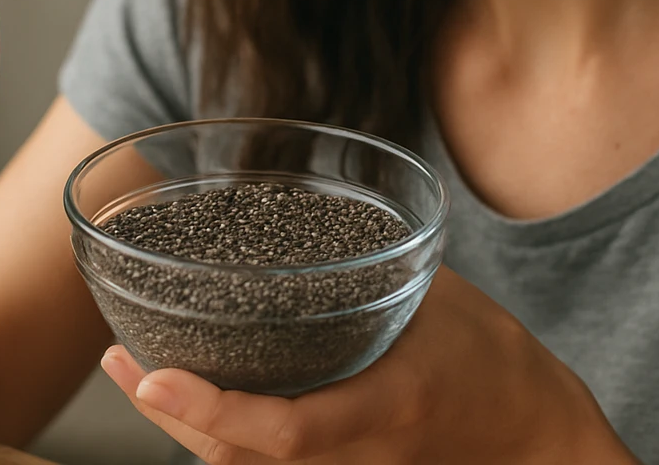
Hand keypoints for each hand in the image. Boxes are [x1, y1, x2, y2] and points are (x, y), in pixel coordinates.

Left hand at [101, 266, 638, 463]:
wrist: (536, 438)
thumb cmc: (493, 359)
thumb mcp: (439, 297)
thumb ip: (374, 269)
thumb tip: (304, 218)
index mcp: (386, 407)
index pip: (285, 430)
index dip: (210, 411)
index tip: (152, 379)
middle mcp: (360, 457)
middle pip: (241, 460)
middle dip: (172, 416)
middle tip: (121, 360)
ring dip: (185, 428)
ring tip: (138, 374)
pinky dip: (222, 439)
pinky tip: (194, 401)